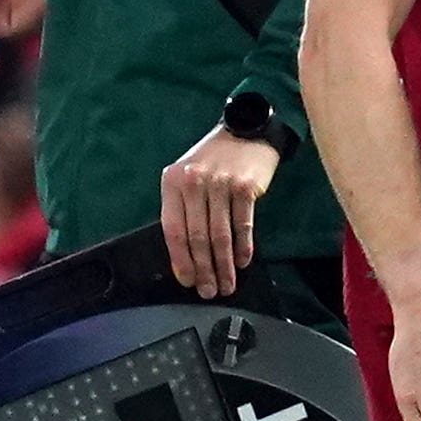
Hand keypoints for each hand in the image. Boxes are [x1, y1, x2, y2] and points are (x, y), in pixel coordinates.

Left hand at [163, 126, 277, 297]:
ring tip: (228, 284)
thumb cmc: (215, 159)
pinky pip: (243, 224)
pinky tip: (243, 262)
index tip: (187, 281)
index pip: (173, 229)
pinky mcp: (246, 186)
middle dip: (203, 270)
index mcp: (173, 182)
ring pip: (220, 235)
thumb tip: (185, 257)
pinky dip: (243, 247)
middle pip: (197, 237)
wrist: (247, 130)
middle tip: (209, 291)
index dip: (180, 260)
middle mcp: (194, 182)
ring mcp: (221, 183)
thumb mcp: (189, 177)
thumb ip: (184, 210)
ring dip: (224, 266)